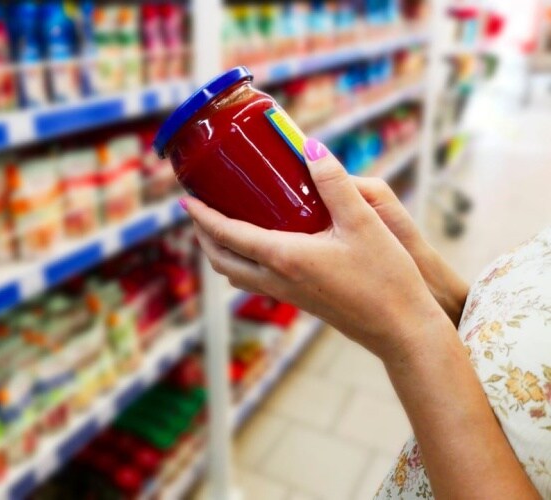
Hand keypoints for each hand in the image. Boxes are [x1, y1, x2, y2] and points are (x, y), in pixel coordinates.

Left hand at [183, 139, 447, 362]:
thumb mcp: (364, 223)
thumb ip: (335, 183)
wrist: (401, 329)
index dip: (203, 217)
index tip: (186, 201)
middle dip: (204, 237)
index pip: (228, 235)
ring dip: (221, 253)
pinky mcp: (301, 302)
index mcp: (285, 258)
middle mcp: (278, 280)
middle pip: (223, 261)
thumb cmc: (386, 279)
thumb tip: (310, 149)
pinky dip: (244, 263)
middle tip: (199, 213)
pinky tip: (262, 247)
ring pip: (237, 276)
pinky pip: (257, 282)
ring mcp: (288, 295)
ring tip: (222, 228)